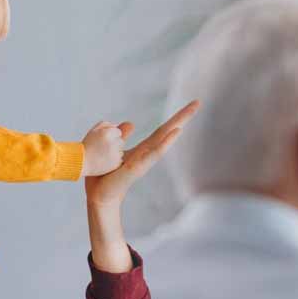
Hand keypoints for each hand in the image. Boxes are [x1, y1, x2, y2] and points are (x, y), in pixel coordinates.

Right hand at [80, 121, 125, 176]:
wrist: (82, 162)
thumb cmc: (87, 146)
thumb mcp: (94, 130)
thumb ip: (106, 124)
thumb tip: (116, 126)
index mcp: (107, 134)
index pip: (118, 132)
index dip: (110, 135)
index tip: (102, 140)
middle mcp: (112, 143)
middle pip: (121, 141)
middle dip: (114, 143)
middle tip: (102, 147)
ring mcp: (115, 154)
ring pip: (120, 150)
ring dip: (114, 151)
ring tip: (101, 154)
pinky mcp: (116, 163)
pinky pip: (119, 159)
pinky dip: (114, 160)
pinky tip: (104, 160)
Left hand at [83, 100, 200, 272]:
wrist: (99, 195)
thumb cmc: (105, 176)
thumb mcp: (113, 149)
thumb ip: (121, 136)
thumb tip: (129, 124)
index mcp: (143, 149)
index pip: (162, 130)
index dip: (175, 118)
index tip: (189, 105)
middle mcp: (148, 153)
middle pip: (168, 131)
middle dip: (183, 117)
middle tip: (198, 102)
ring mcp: (145, 160)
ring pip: (164, 140)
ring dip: (177, 126)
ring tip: (189, 114)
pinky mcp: (138, 167)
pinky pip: (155, 152)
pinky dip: (166, 142)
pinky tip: (176, 132)